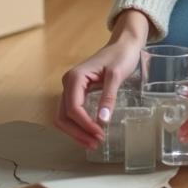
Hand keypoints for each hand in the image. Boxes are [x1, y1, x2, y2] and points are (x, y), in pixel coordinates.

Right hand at [55, 9, 149, 148]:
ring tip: (93, 143)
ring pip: (65, 117)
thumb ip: (109, 97)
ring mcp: (71, 88)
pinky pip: (72, 112)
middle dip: (78, 132)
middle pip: (64, 116)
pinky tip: (89, 133)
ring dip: (76, 132)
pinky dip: (78, 125)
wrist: (123, 44)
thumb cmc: (121, 55)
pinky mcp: (78, 92)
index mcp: (75, 78)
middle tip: (96, 144)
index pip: (73, 109)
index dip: (85, 125)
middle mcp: (68, 84)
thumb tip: (102, 121)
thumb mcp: (116, 76)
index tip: (100, 135)